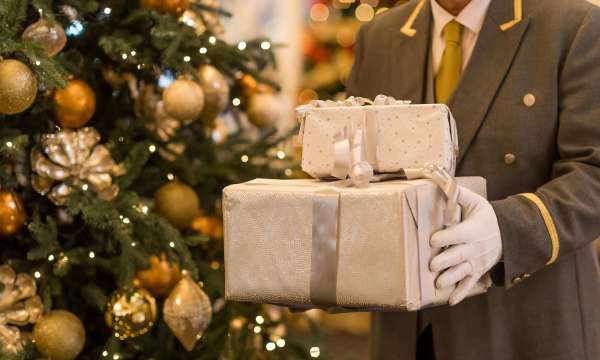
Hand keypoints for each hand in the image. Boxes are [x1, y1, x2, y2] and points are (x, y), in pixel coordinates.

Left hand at [429, 186, 502, 305]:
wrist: (507, 234)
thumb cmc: (485, 216)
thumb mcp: (475, 202)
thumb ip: (457, 193)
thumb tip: (440, 181)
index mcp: (473, 229)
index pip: (459, 233)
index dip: (446, 236)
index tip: (432, 239)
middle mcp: (475, 247)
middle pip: (459, 255)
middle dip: (446, 260)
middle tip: (432, 265)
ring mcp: (477, 261)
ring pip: (463, 271)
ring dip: (451, 278)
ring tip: (438, 283)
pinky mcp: (478, 271)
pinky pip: (470, 284)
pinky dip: (461, 292)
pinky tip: (451, 300)